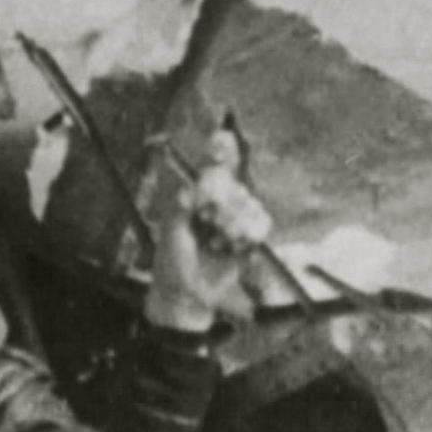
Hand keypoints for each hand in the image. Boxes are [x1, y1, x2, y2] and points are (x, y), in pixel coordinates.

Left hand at [144, 160, 291, 335]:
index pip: (213, 165)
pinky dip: (248, 237)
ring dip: (234, 225)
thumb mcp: (170, 234)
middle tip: (206, 221)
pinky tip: (232, 248)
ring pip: (250, 204)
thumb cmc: (172, 263)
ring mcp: (236, 217)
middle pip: (235, 185)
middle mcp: (218, 201)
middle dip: (223, 204)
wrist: (188, 295)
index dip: (220, 149)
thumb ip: (179, 209)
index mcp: (196, 194)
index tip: (221, 136)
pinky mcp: (250, 236)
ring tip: (216, 242)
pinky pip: (262, 224)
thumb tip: (191, 188)